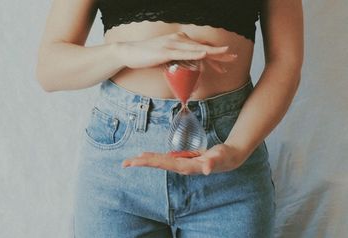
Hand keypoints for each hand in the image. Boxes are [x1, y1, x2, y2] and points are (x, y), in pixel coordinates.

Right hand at [117, 31, 236, 72]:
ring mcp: (173, 44)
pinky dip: (195, 53)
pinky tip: (205, 54)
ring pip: (197, 49)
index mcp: (180, 42)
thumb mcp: (166, 59)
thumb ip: (177, 62)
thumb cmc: (147, 57)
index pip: (201, 48)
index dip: (214, 55)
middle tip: (234, 57)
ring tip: (226, 55)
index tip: (225, 62)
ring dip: (212, 52)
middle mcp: (179, 40)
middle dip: (219, 53)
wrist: (130, 53)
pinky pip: (183, 53)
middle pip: (203, 47)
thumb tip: (184, 70)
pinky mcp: (166, 51)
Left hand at [121, 143, 245, 175]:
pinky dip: (154, 158)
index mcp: (187, 167)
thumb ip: (213, 162)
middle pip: (159, 164)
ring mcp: (181, 165)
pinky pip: (165, 159)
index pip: (165, 164)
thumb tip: (207, 169)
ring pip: (160, 162)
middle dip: (142, 163)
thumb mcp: (220, 157)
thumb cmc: (223, 157)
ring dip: (145, 162)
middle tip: (124, 163)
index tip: (137, 160)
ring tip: (131, 161)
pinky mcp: (182, 161)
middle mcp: (181, 167)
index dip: (151, 162)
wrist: (227, 159)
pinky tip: (146, 157)